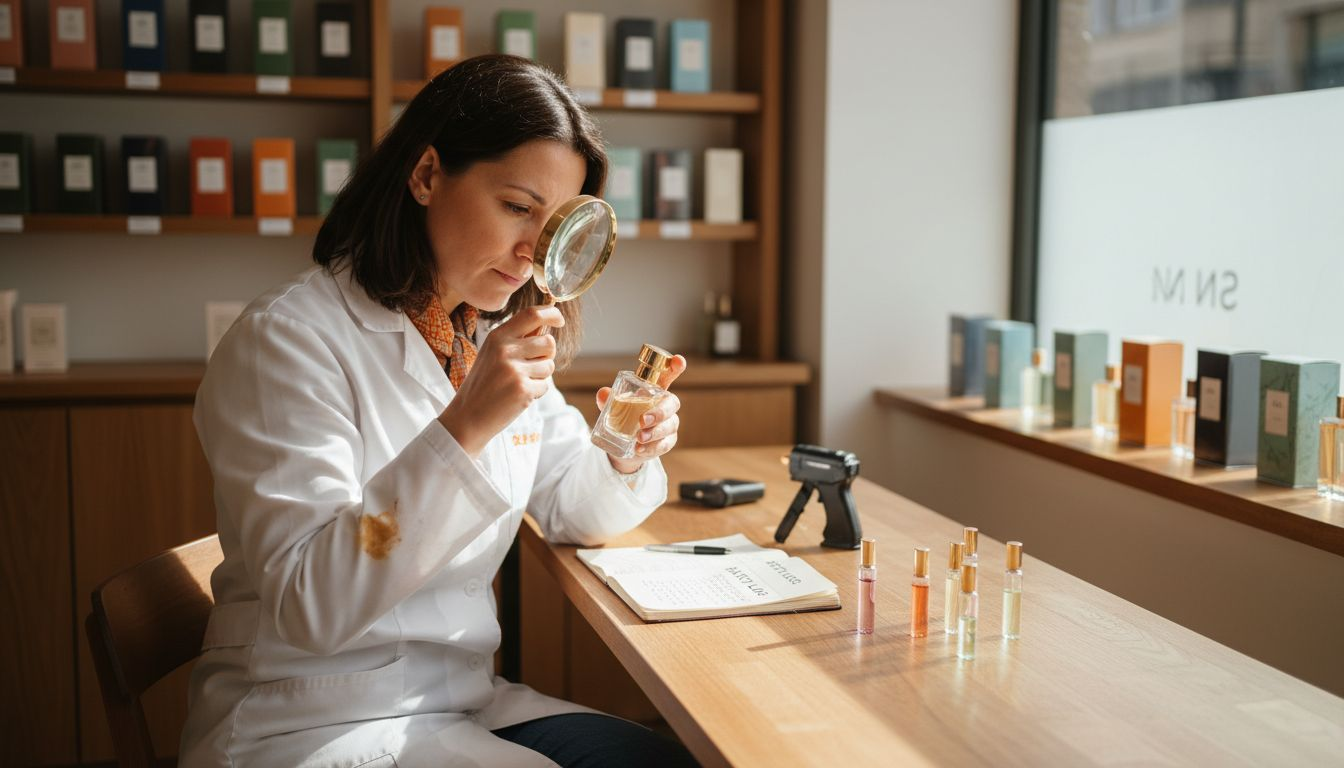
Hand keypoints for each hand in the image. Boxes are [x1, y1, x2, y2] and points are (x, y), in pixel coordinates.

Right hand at [439, 305, 564, 456]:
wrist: (467, 416)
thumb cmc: (483, 385)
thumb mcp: (492, 354)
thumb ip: (516, 340)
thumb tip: (546, 326)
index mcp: (497, 337)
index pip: (532, 314)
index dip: (551, 314)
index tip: (559, 319)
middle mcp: (506, 350)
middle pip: (548, 342)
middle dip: (546, 355)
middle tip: (530, 367)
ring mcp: (514, 370)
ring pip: (549, 365)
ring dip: (540, 376)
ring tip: (518, 383)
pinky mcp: (523, 389)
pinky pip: (545, 385)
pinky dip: (536, 392)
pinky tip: (517, 396)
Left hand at [599, 355, 686, 472]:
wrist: (624, 447)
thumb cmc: (623, 420)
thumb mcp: (612, 409)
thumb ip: (608, 401)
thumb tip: (603, 394)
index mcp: (654, 391)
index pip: (668, 376)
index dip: (675, 367)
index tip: (678, 360)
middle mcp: (665, 405)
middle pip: (673, 403)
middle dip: (660, 412)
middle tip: (642, 420)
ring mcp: (669, 424)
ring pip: (670, 425)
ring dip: (655, 432)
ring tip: (639, 438)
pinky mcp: (667, 442)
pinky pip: (665, 444)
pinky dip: (652, 447)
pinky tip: (640, 449)